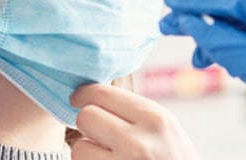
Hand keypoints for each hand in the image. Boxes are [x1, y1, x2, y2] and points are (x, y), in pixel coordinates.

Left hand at [69, 84, 200, 159]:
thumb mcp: (167, 130)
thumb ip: (135, 113)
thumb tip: (91, 97)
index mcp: (155, 119)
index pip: (101, 93)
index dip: (84, 95)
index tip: (78, 99)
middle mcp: (138, 142)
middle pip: (86, 117)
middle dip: (89, 126)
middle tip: (100, 136)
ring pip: (79, 147)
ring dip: (88, 154)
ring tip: (110, 159)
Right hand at [160, 0, 245, 146]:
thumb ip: (224, 42)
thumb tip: (190, 22)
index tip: (174, 0)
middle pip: (243, 5)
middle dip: (207, 19)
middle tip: (170, 23)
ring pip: (245, 19)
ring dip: (219, 36)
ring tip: (199, 57)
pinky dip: (234, 44)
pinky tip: (219, 58)